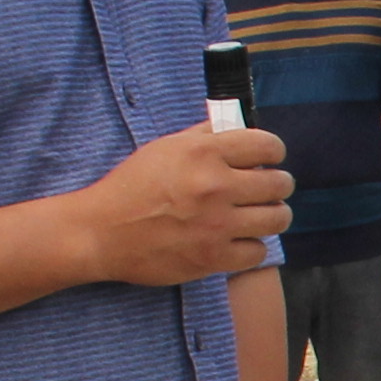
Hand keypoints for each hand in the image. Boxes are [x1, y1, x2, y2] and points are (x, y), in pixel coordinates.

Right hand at [67, 124, 296, 289]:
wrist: (101, 232)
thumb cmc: (132, 186)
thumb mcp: (165, 147)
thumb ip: (205, 134)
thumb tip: (239, 123)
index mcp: (203, 152)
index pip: (268, 145)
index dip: (273, 152)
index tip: (268, 159)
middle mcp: (214, 186)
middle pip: (279, 183)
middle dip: (277, 184)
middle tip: (266, 189)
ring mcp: (216, 225)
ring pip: (277, 218)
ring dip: (273, 215)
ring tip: (260, 214)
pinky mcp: (212, 258)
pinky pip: (258, 251)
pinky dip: (251, 246)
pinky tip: (237, 240)